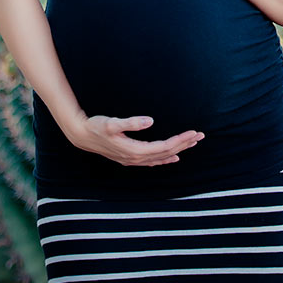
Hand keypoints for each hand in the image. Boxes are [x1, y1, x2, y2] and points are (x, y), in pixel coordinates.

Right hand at [67, 113, 203, 165]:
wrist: (81, 135)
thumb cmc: (96, 126)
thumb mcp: (112, 123)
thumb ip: (131, 123)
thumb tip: (150, 121)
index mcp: (135, 150)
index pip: (165, 146)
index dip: (180, 140)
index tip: (194, 132)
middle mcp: (136, 158)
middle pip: (167, 153)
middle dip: (184, 144)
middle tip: (201, 136)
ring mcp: (133, 160)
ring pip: (162, 157)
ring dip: (178, 150)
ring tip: (192, 143)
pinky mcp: (130, 158)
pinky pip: (153, 161)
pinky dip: (165, 159)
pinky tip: (173, 158)